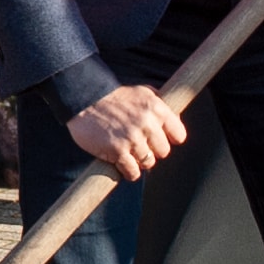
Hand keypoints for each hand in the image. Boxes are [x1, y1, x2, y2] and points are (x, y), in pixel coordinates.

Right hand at [68, 84, 185, 179]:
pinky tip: (121, 164)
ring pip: (148, 163)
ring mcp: (132, 138)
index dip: (169, 140)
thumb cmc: (113, 96)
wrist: (84, 98)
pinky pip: (132, 172)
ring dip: (138, 161)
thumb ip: (159, 104)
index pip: (179, 135)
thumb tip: (176, 118)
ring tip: (128, 153)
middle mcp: (147, 123)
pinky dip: (128, 171)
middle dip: (152, 151)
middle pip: (164, 152)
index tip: (158, 140)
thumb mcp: (141, 92)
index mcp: (156, 108)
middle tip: (139, 146)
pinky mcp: (117, 151)